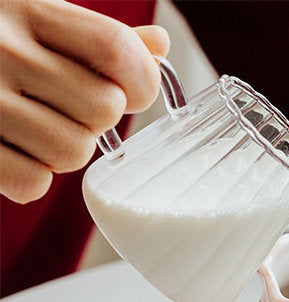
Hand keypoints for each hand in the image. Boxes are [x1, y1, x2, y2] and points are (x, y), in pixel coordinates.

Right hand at [0, 0, 169, 202]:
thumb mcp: (35, 16)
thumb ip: (95, 37)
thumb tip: (158, 47)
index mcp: (29, 9)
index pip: (117, 51)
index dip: (142, 81)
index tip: (133, 91)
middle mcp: (3, 50)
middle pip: (104, 110)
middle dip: (98, 119)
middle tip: (69, 109)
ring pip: (74, 152)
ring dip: (66, 150)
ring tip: (39, 130)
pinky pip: (32, 182)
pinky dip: (32, 178)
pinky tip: (14, 153)